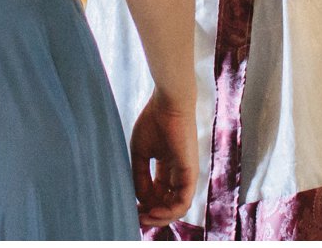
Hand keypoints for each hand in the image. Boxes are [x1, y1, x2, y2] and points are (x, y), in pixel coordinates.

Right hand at [128, 90, 196, 229]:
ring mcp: (186, 174)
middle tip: (136, 219)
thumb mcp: (141, 153)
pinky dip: (169, 212)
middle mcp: (178, 174)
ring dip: (160, 217)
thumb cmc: (154, 121)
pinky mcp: (190, 173)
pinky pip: (183, 201)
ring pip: (177, 208)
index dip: (144, 205)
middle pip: (167, 204)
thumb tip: (140, 200)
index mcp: (167, 168)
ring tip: (144, 218)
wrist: (167, 103)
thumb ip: (140, 176)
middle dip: (151, 215)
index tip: (131, 210)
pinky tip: (153, 212)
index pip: (158, 195)